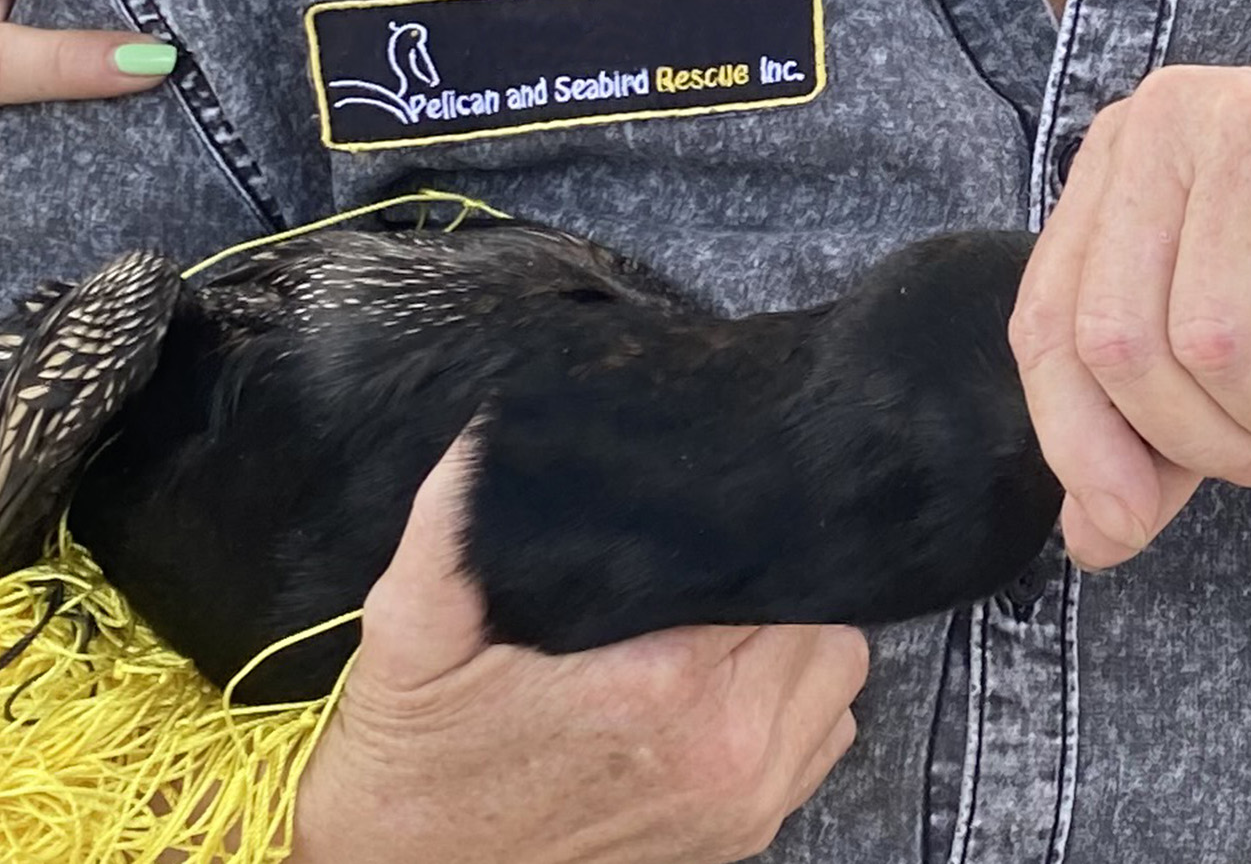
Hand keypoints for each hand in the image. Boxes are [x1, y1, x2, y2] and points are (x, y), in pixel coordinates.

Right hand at [293, 433, 868, 863]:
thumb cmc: (418, 751)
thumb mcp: (413, 625)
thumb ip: (455, 524)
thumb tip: (497, 426)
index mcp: (662, 684)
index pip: (773, 567)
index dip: (750, 522)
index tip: (712, 503)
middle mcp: (726, 748)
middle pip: (819, 614)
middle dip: (773, 575)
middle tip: (707, 560)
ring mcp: (746, 799)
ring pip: (837, 672)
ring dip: (794, 636)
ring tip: (721, 615)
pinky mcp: (748, 831)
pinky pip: (825, 735)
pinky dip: (795, 699)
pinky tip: (729, 679)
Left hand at [1008, 52, 1250, 567]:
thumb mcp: (1247, 327)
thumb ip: (1161, 426)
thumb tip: (1096, 538)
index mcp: (1124, 156)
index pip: (1048, 324)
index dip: (1081, 444)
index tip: (1128, 524)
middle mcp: (1174, 122)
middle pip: (1127, 344)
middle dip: (1203, 442)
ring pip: (1219, 342)